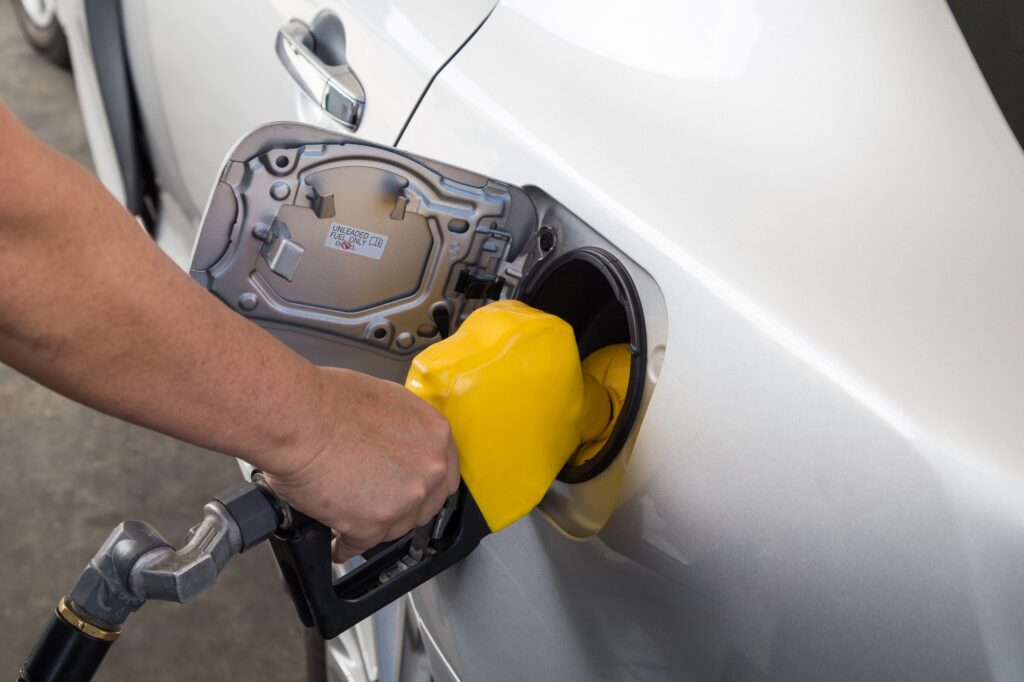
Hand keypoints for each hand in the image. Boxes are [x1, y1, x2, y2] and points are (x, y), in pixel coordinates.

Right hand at [263, 367, 459, 561]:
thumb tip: (396, 446)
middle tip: (380, 504)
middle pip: (425, 505)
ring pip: (395, 528)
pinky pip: (361, 544)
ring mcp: (403, 499)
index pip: (445, 474)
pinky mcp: (372, 524)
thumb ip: (404, 431)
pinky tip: (338, 543)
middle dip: (402, 508)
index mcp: (435, 435)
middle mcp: (428, 469)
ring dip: (376, 527)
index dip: (425, 485)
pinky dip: (346, 545)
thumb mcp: (386, 401)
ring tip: (354, 520)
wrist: (299, 417)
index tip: (412, 490)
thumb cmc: (329, 400)